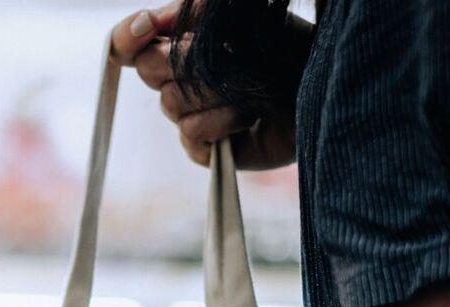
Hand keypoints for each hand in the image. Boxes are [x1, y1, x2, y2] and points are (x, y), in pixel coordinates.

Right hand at [109, 3, 300, 168]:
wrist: (322, 85)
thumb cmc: (284, 47)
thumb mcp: (232, 17)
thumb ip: (189, 11)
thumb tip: (150, 20)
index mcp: (180, 47)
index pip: (130, 44)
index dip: (127, 36)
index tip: (147, 26)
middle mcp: (181, 82)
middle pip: (147, 70)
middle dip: (181, 60)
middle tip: (221, 59)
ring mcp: (193, 116)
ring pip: (171, 103)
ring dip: (214, 91)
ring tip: (250, 89)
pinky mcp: (208, 149)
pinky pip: (191, 135)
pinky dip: (222, 122)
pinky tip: (248, 117)